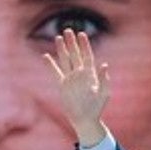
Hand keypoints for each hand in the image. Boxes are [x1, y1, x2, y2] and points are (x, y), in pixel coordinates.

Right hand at [44, 28, 109, 144]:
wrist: (86, 119)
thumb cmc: (97, 107)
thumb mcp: (104, 93)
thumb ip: (104, 79)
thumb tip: (104, 64)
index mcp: (91, 75)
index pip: (88, 56)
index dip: (85, 45)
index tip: (82, 34)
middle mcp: (80, 74)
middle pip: (75, 55)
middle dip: (72, 43)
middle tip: (68, 30)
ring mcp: (71, 79)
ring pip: (65, 60)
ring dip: (62, 49)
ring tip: (58, 37)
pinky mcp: (62, 85)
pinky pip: (55, 73)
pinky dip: (50, 65)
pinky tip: (46, 56)